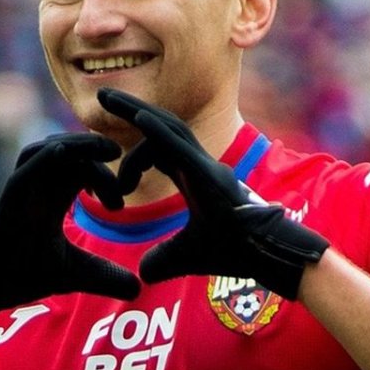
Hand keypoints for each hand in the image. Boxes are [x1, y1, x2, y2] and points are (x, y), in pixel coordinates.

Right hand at [0, 133, 140, 338]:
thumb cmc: (24, 274)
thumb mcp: (75, 273)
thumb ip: (105, 276)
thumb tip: (138, 288)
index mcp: (52, 199)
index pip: (80, 172)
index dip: (103, 176)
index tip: (122, 198)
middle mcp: (36, 189)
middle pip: (65, 154)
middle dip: (92, 150)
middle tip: (119, 154)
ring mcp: (20, 192)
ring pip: (44, 151)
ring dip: (73, 146)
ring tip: (103, 149)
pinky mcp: (6, 202)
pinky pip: (22, 172)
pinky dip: (41, 160)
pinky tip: (61, 151)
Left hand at [98, 88, 327, 298]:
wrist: (267, 256)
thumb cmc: (235, 252)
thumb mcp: (187, 257)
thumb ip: (163, 260)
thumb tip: (141, 275)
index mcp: (194, 178)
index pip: (159, 149)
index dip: (135, 150)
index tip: (110, 158)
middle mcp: (200, 165)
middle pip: (162, 127)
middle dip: (132, 109)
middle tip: (102, 95)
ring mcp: (206, 166)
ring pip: (169, 128)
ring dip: (138, 110)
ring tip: (106, 98)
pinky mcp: (210, 175)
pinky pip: (181, 147)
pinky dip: (159, 132)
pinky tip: (138, 118)